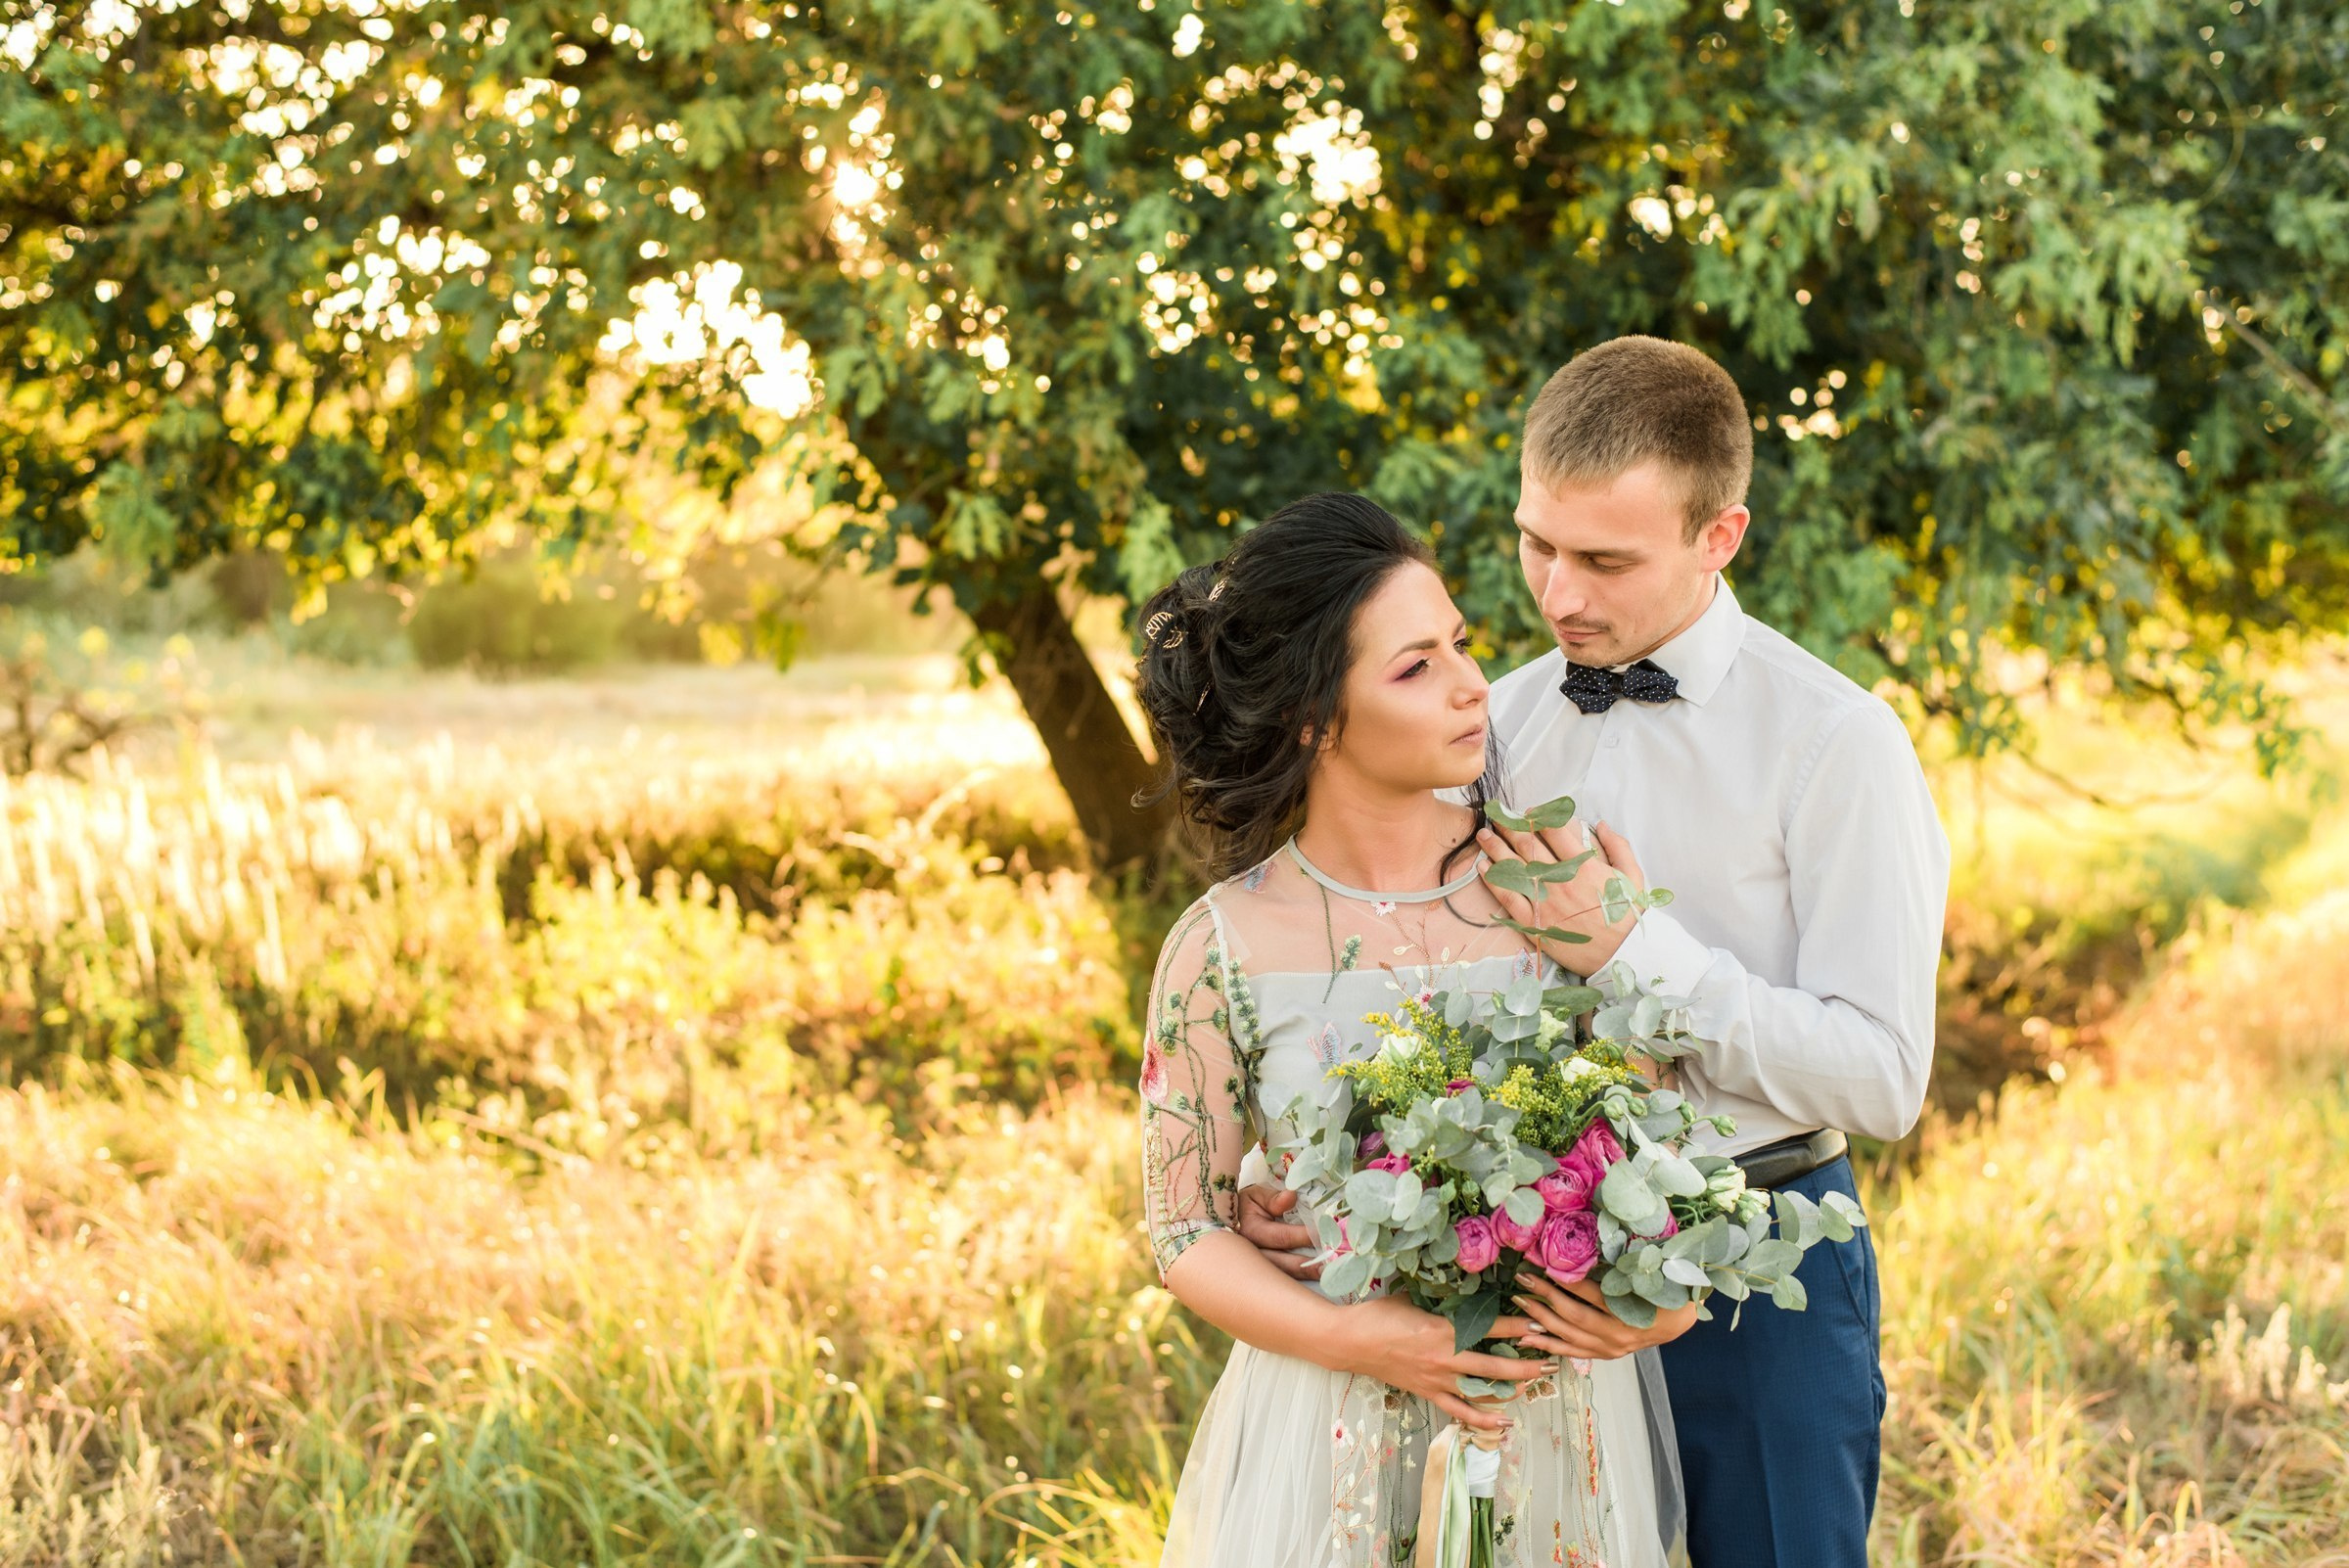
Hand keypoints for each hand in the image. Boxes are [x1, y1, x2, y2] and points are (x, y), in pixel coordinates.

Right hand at [1235, 1183, 1320, 1279]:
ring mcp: (1256, 1268)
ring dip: (1305, 1276)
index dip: (1304, 1236)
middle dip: (1308, 1265)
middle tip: (1331, 1264)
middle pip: (1283, 1263)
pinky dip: (1298, 1281)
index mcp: (1250, 1231)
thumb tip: (1291, 1197)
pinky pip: (1281, 1281)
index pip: (1281, 1236)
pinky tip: (1315, 1279)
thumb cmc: (1246, 1205)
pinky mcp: (1262, 1276)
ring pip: (1282, 1276)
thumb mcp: (1255, 1195)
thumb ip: (1272, 1197)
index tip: (1324, 1234)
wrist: (1229, 1221)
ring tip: (1327, 1275)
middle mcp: (1251, 1254)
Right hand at [1335, 1294, 1557, 1432]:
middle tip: (1551, 1358)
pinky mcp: (1428, 1393)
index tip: (1540, 1321)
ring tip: (1536, 1382)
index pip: (1491, 1328)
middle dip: (1527, 1363)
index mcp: (1442, 1330)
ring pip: (1483, 1390)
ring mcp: (1437, 1380)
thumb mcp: (1412, 1296)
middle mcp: (1445, 1359)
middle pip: (1496, 1365)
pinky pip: (1460, 1411)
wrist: (1350, 1342)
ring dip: (1512, 1388)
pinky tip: (1504, 1422)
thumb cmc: (1379, 1314)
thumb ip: (1440, 1294)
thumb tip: (1463, 1279)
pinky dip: (1483, 1419)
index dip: (1518, 1325)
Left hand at [1476, 817, 1647, 971]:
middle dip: (1511, 827)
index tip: (1529, 812)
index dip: (1539, 817)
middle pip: (1528, 846)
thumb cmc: (1626, 916)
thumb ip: (1618, 847)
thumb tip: (1600, 824)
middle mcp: (1560, 879)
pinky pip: (1507, 896)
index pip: (1554, 832)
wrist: (1620, 955)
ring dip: (1495, 848)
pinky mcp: (1533, 922)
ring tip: (1484, 835)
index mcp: (1584, 866)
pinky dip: (1492, 880)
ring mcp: (1544, 901)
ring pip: (1513, 867)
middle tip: (1499, 817)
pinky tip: (1482, 867)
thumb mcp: (1633, 877)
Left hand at [1508, 1270, 1698, 1360]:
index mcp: (1630, 1309)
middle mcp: (1619, 1332)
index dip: (1564, 1277)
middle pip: (1574, 1314)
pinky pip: (1572, 1352)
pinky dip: (1549, 1345)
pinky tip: (1526, 1338)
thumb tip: (1585, 1240)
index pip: (1590, 1293)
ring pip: (1569, 1335)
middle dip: (1545, 1295)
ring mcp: (1611, 1347)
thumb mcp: (1644, 1271)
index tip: (1541, 1262)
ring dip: (1541, 1319)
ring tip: (1520, 1301)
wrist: (1678, 1318)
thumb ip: (1618, 1261)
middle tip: (1523, 1278)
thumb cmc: (1660, 1288)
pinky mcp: (1606, 1355)